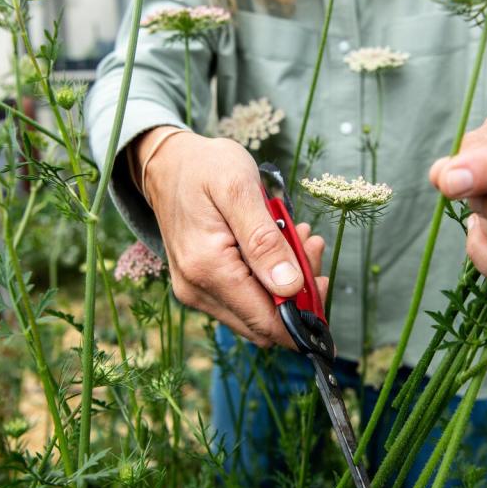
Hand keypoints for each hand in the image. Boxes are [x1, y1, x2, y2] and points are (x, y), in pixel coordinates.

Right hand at [136, 129, 327, 348]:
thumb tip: (290, 286)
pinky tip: (278, 244)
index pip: (266, 321)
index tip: (319, 273)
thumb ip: (264, 240)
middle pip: (264, 324)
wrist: (167, 163)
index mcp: (207, 268)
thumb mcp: (239, 189)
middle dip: (298, 293)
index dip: (303, 310)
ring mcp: (197, 291)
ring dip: (286, 283)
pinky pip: (245, 298)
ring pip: (257, 314)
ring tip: (297, 236)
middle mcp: (197, 290)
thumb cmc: (204, 167)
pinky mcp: (202, 286)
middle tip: (309, 244)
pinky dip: (269, 278)